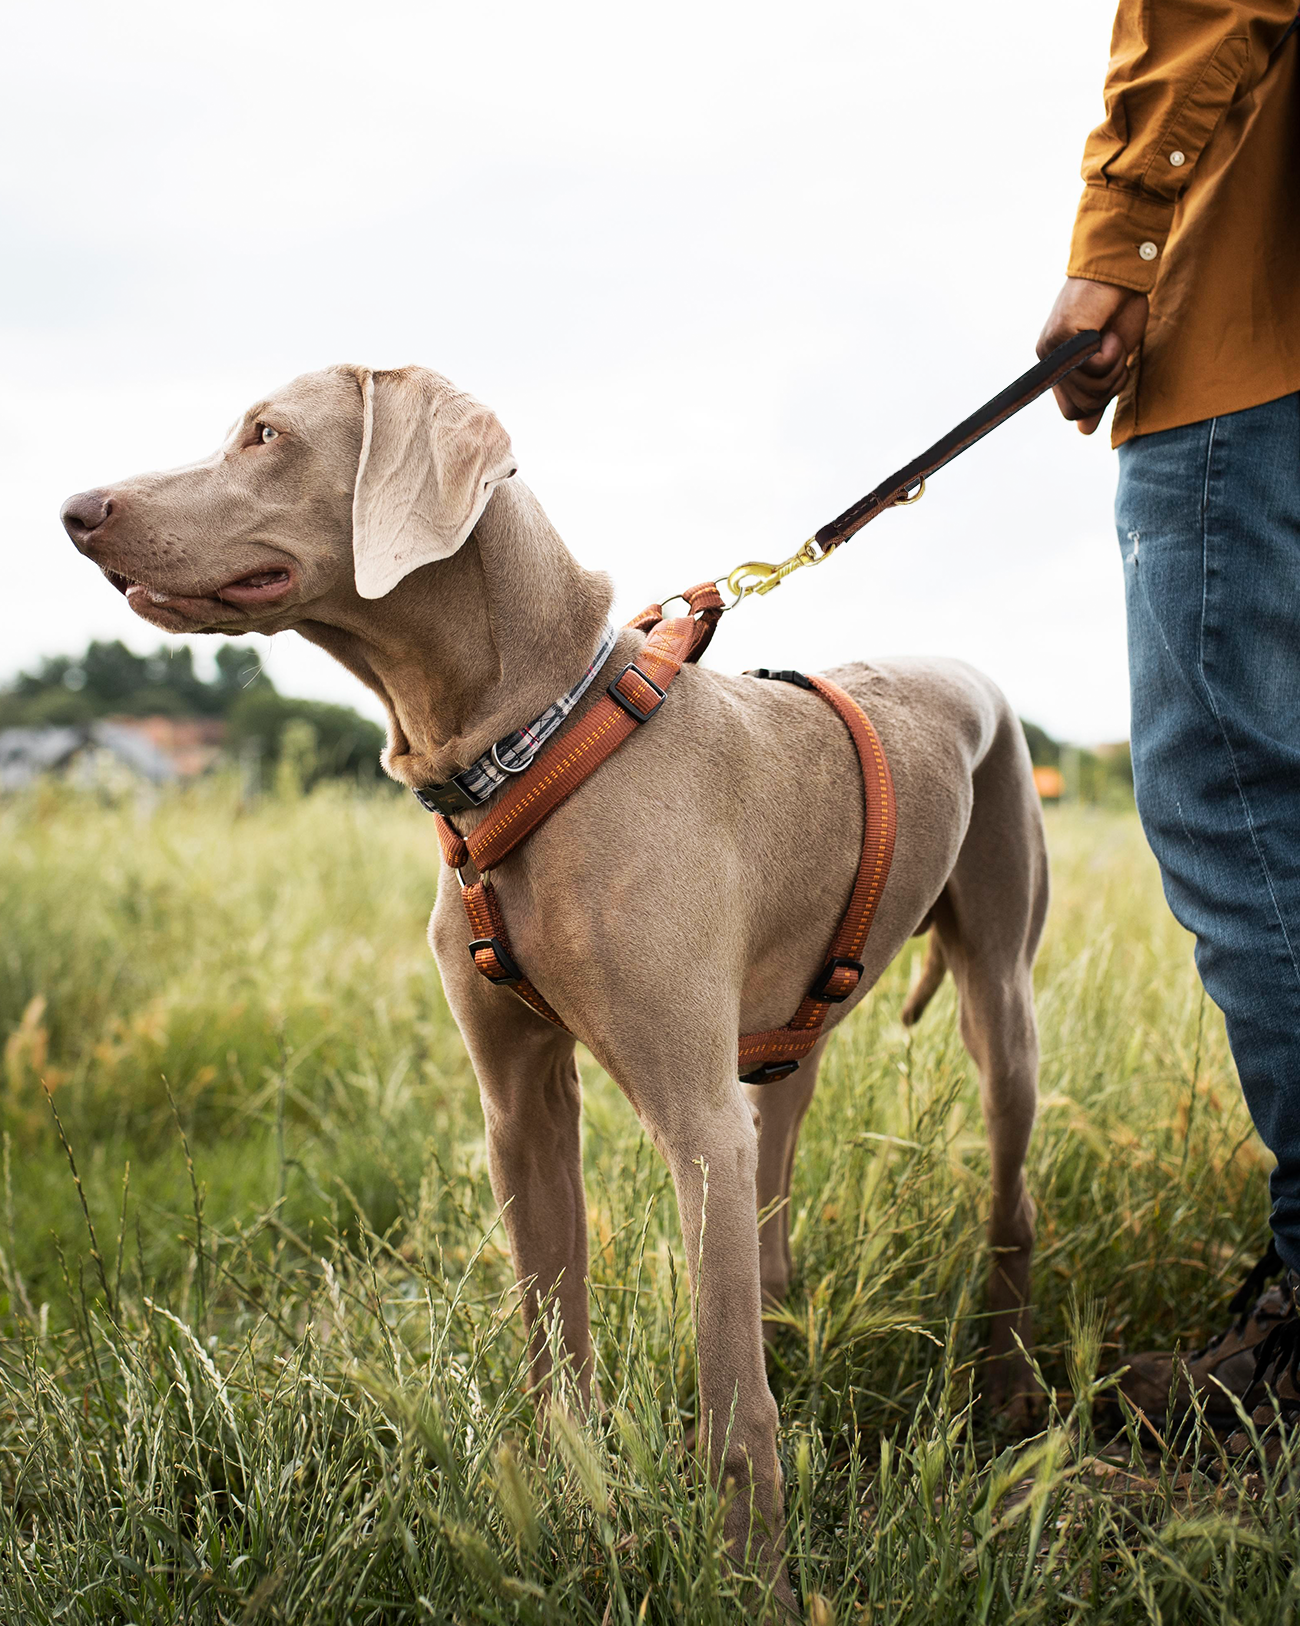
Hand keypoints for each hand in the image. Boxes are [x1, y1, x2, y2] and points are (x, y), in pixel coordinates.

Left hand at [1037, 278, 1148, 434]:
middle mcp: (1049, 362)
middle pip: (1085, 404)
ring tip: (1108, 336)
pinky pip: (1093, 367)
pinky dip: (1110, 352)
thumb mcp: (1113, 360)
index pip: (1074, 412)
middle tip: (1113, 348)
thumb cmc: (1118, 311)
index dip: (1101, 397)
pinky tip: (1105, 330)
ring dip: (1113, 365)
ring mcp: (1052, 350)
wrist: (1121, 273)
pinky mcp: (1061, 337)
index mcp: (1058, 370)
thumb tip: (1084, 432)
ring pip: (1090, 389)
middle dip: (1111, 381)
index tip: (1112, 366)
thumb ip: (1098, 393)